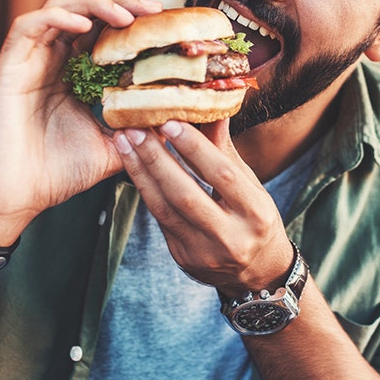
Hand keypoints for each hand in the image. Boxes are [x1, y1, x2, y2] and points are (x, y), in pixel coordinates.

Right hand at [0, 0, 160, 247]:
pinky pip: (27, 26)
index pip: (102, 30)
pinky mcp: (8, 66)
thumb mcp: (112, 149)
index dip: (132, 19)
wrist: (14, 198)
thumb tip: (182, 121)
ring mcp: (28, 60)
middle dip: (121, 2)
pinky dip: (56, 17)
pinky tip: (83, 23)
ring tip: (126, 15)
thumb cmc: (55, 175)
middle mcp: (50, 60)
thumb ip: (140, 132)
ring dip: (94, 3)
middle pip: (85, 9)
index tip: (165, 23)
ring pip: (58, 7)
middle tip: (154, 10)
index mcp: (71, 74)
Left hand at [112, 119, 292, 295]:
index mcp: (256, 214)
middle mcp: (231, 237)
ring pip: (165, 208)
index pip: (222, 176)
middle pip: (186, 195)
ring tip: (124, 143)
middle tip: (135, 129)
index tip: (170, 121)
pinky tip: (132, 165)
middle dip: (157, 159)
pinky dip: (144, 189)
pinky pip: (159, 218)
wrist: (256, 272)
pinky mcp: (182, 257)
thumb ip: (225, 151)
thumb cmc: (253, 218)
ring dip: (141, 172)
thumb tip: (212, 106)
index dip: (195, 148)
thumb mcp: (250, 186)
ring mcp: (204, 252)